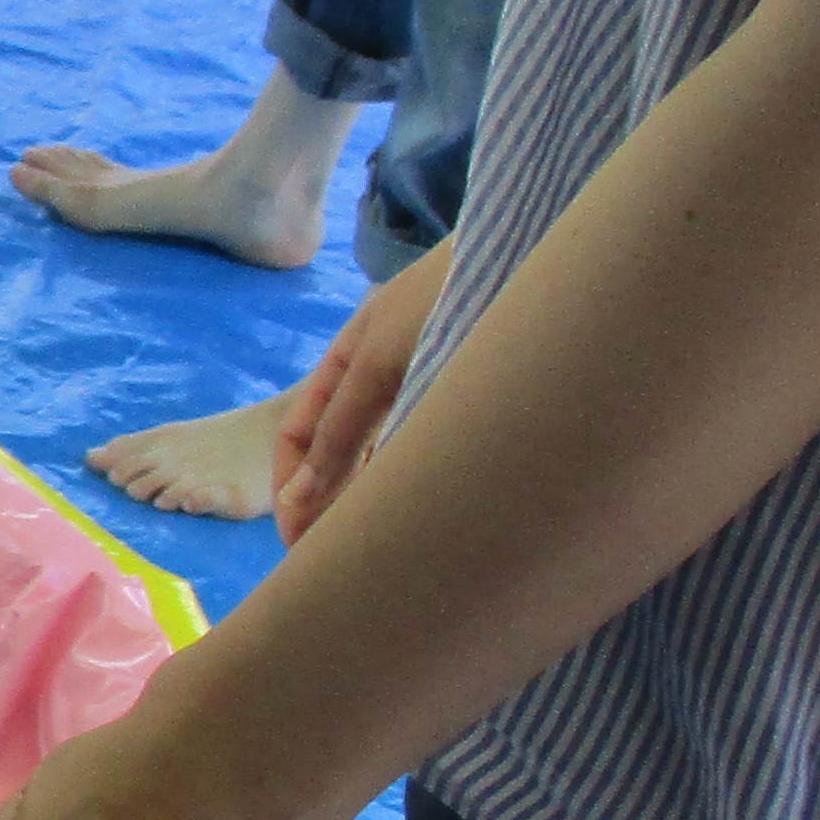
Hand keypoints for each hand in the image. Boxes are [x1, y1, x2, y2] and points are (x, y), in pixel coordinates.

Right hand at [269, 240, 454, 538]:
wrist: (528, 258)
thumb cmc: (444, 298)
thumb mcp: (380, 364)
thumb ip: (341, 431)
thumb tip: (295, 500)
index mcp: (346, 365)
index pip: (299, 438)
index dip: (290, 490)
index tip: (298, 545)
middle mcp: (382, 381)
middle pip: (340, 456)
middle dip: (330, 507)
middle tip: (339, 561)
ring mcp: (425, 390)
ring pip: (384, 459)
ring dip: (372, 500)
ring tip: (381, 545)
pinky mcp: (465, 402)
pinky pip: (426, 453)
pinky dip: (415, 484)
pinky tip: (424, 510)